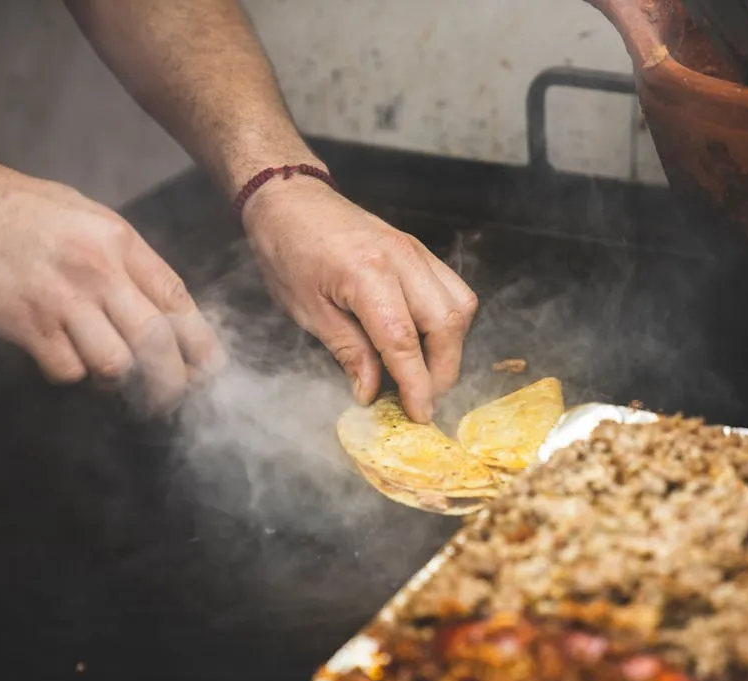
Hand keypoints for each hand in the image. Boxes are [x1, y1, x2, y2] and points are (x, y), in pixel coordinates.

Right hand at [0, 164, 222, 413]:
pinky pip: (67, 370)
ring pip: (116, 363)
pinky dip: (70, 373)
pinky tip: (61, 356)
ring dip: (118, 380)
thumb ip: (124, 257)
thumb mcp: (87, 216)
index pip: (177, 298)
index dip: (201, 342)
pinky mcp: (27, 324)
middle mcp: (98, 271)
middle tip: (173, 395)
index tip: (211, 368)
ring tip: (110, 375)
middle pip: (157, 341)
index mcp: (119, 241)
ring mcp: (62, 299)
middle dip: (173, 379)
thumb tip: (158, 301)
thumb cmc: (17, 208)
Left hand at [242, 176, 477, 422]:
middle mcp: (401, 258)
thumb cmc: (287, 250)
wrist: (289, 199)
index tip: (419, 414)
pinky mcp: (419, 250)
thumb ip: (347, 351)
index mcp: (366, 273)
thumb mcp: (307, 311)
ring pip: (459, 306)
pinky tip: (427, 341)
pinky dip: (448, 321)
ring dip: (450, 347)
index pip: (404, 341)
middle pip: (445, 324)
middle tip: (422, 399)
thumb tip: (370, 391)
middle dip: (441, 371)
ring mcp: (415, 250)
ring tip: (426, 373)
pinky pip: (452, 289)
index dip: (416, 384)